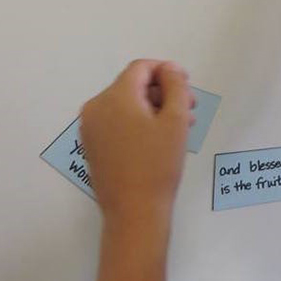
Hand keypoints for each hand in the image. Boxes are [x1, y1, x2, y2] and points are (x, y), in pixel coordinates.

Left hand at [80, 60, 195, 234]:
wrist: (134, 212)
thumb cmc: (158, 164)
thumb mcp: (175, 121)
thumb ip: (175, 86)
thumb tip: (170, 69)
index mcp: (114, 97)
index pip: (141, 68)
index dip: (166, 71)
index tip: (187, 87)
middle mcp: (95, 107)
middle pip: (132, 86)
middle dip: (163, 93)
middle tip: (190, 110)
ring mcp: (90, 128)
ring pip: (126, 106)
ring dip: (153, 109)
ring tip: (180, 128)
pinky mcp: (92, 146)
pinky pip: (117, 123)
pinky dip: (138, 123)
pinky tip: (159, 140)